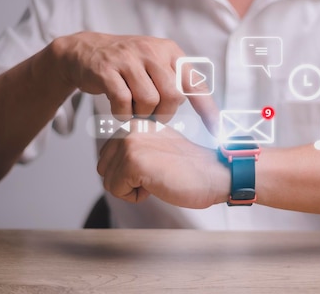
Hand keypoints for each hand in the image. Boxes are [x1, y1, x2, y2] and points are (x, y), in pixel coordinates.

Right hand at [50, 32, 217, 129]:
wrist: (85, 51)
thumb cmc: (127, 66)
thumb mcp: (156, 65)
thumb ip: (178, 83)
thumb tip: (207, 114)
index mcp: (170, 51)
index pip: (195, 84)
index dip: (208, 110)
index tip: (218, 131)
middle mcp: (152, 51)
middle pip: (173, 96)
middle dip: (165, 114)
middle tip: (153, 115)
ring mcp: (128, 59)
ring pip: (149, 100)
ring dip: (142, 114)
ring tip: (135, 111)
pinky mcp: (107, 70)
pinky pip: (123, 102)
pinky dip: (123, 114)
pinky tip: (120, 111)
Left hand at [96, 119, 229, 207]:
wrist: (215, 175)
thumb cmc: (191, 168)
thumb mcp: (157, 148)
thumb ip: (133, 149)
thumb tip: (105, 164)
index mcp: (136, 123)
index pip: (108, 157)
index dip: (131, 172)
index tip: (159, 166)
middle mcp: (130, 128)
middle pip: (104, 168)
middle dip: (127, 180)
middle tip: (158, 174)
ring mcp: (130, 143)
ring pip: (108, 181)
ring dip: (133, 189)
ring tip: (159, 178)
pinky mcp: (132, 161)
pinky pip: (116, 191)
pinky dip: (136, 196)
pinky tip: (158, 184)